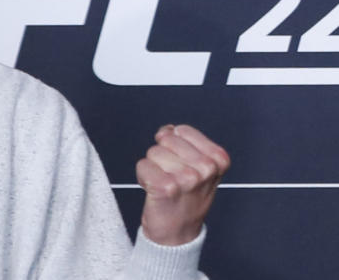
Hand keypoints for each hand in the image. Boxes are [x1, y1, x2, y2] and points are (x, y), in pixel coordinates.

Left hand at [136, 124, 229, 245]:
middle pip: (165, 140)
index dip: (174, 146)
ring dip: (153, 168)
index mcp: (218, 159)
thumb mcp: (197, 166)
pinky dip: (143, 177)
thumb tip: (167, 129)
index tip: (182, 165)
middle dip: (163, 156)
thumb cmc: (186, 197)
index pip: (181, 131)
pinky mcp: (167, 187)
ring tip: (166, 186)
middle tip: (173, 178)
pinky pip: (142, 165)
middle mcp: (206, 168)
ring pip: (153, 152)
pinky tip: (155, 191)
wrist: (179, 232)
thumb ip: (184, 142)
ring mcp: (188, 178)